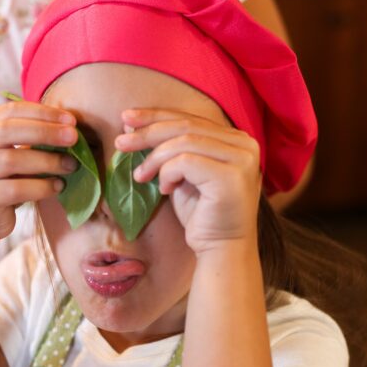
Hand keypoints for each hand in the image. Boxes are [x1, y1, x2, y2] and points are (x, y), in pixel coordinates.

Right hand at [0, 99, 78, 242]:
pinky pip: (13, 190)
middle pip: (6, 131)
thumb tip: (69, 128)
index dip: (42, 113)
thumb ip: (30, 140)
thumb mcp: (12, 156)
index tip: (71, 120)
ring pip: (10, 160)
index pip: (9, 111)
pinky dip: (40, 187)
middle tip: (73, 138)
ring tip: (70, 165)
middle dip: (44, 132)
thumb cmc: (2, 183)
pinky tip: (57, 186)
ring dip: (46, 161)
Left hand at [114, 108, 260, 255]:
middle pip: (186, 126)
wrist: (221, 250)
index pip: (191, 119)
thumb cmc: (201, 214)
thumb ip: (166, 149)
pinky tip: (164, 190)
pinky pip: (186, 161)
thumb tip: (132, 124)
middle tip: (120, 142)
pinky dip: (167, 173)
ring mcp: (241, 159)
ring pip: (184, 142)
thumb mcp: (182, 174)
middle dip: (148, 132)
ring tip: (140, 176)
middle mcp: (245, 145)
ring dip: (154, 158)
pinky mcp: (231, 176)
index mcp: (236, 139)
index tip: (127, 119)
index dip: (156, 116)